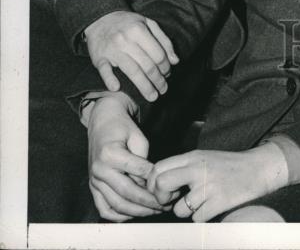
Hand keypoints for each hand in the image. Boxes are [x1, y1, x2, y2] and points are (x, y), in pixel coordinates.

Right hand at [84, 11, 178, 101]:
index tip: (168, 74)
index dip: (165, 67)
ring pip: (131, 71)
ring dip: (144, 86)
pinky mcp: (99, 58)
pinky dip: (110, 80)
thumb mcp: (148, 24)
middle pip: (146, 65)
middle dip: (157, 80)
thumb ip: (163, 41)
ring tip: (153, 96)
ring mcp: (111, 50)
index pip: (157, 54)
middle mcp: (125, 40)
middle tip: (164, 89)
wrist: (100, 19)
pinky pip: (105, 71)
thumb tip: (175, 61)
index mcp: (138, 30)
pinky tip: (117, 88)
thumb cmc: (128, 23)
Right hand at [87, 93, 166, 220]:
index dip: (154, 181)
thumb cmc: (121, 126)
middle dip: (149, 202)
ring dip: (138, 212)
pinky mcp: (93, 187)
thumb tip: (150, 181)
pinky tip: (135, 214)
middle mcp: (99, 170)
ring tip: (156, 211)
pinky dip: (119, 216)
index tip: (170, 187)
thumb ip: (143, 158)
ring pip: (116, 205)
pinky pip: (104, 209)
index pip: (136, 172)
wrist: (102, 120)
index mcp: (109, 154)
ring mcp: (94, 181)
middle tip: (166, 204)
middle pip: (127, 194)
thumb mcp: (137, 135)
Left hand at [148, 144, 288, 222]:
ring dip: (186, 211)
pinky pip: (197, 219)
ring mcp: (208, 186)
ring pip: (180, 209)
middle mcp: (198, 169)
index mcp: (193, 156)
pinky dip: (202, 217)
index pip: (158, 168)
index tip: (161, 191)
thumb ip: (182, 166)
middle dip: (161, 198)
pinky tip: (211, 207)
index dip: (153, 184)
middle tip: (172, 200)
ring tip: (199, 202)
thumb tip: (157, 182)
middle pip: (161, 184)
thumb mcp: (203, 157)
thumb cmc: (228, 165)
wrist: (258, 169)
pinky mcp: (219, 202)